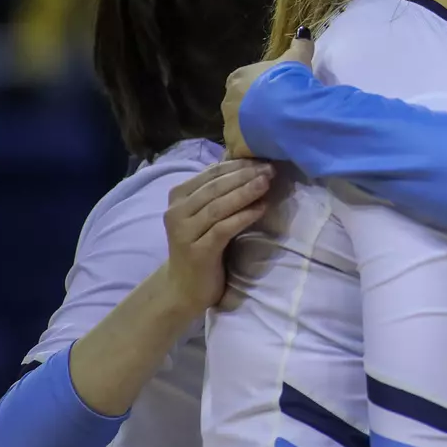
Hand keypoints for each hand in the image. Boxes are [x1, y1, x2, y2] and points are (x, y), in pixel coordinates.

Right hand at [162, 160, 273, 314]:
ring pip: (218, 206)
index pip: (210, 174)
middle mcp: (176, 212)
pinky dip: (243, 216)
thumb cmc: (202, 244)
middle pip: (215, 188)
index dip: (238, 165)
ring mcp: (184, 233)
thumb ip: (220, 192)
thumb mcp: (207, 214)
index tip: (263, 160)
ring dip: (245, 192)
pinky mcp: (197, 252)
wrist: (185, 287)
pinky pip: (223, 229)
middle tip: (270, 169)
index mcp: (178, 197)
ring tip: (267, 183)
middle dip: (245, 176)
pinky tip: (261, 208)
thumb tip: (254, 167)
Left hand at [223, 32, 313, 157]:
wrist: (287, 112)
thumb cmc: (288, 81)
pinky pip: (243, 150)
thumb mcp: (296, 60)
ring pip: (240, 129)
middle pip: (239, 106)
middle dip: (253, 111)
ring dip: (252, 131)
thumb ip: (298, 46)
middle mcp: (227, 101)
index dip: (260, 89)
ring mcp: (229, 125)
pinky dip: (252, 151)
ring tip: (275, 135)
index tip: (277, 94)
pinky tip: (267, 151)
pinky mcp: (235, 147)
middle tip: (277, 116)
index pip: (244, 83)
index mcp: (237, 78)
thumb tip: (303, 31)